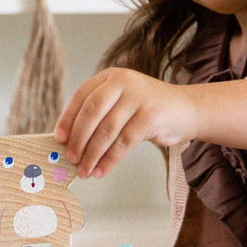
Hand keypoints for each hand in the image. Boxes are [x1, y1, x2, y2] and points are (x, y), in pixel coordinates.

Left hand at [54, 68, 197, 177]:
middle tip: (70, 158)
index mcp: (112, 77)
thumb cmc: (149, 110)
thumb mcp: (123, 102)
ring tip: (84, 170)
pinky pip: (123, 143)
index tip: (59, 138)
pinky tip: (102, 170)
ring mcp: (138, 98)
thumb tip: (71, 141)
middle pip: (91, 112)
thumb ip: (101, 114)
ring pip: (107, 130)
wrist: (187, 110)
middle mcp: (123, 83)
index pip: (82, 96)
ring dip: (92, 154)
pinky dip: (110, 160)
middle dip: (78, 138)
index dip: (68, 118)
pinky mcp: (150, 116)